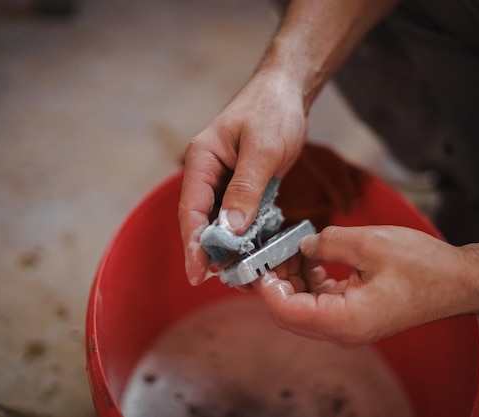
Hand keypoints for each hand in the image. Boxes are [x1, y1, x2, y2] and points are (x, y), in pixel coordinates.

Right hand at [179, 71, 306, 285]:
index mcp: (202, 159)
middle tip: (222, 281)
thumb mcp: (263, 149)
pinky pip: (236, 213)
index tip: (198, 274)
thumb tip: (231, 229)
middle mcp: (207, 171)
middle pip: (200, 218)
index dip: (193, 244)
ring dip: (226, 246)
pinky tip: (251, 252)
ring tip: (237, 274)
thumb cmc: (273, 111)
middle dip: (209, 251)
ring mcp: (222, 178)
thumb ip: (246, 188)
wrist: (287, 91)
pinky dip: (243, 233)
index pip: (191, 208)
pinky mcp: (240, 183)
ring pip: (218, 219)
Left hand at [252, 225, 473, 346]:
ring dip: (292, 278)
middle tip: (270, 250)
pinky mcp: (354, 314)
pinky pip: (320, 301)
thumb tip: (303, 245)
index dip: (267, 287)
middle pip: (290, 312)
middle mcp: (343, 330)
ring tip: (290, 248)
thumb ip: (328, 243)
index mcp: (345, 320)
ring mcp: (348, 324)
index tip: (258, 261)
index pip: (287, 312)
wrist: (459, 281)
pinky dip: (310, 280)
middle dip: (276, 281)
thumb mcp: (370, 243)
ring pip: (303, 306)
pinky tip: (311, 256)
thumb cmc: (423, 266)